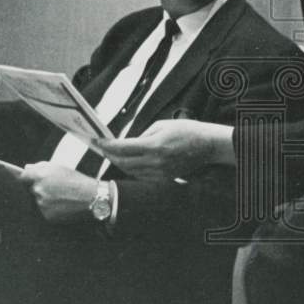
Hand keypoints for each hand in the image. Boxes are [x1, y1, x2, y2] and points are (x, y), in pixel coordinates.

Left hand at [19, 162, 98, 221]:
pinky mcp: (46, 215)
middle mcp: (38, 189)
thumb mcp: (60, 167)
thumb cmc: (77, 180)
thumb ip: (40, 166)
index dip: (25, 179)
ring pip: (37, 201)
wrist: (91, 197)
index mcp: (40, 174)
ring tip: (61, 197)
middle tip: (53, 189)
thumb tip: (26, 169)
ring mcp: (41, 203)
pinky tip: (62, 205)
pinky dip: (50, 209)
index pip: (22, 177)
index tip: (27, 181)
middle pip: (30, 190)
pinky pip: (43, 211)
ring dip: (44, 199)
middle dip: (37, 189)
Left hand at [95, 119, 234, 181]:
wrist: (207, 145)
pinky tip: (126, 162)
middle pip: (123, 162)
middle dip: (109, 155)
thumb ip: (142, 135)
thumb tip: (128, 143)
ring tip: (111, 155)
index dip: (107, 145)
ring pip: (130, 171)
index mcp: (154, 146)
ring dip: (118, 163)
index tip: (97, 141)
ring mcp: (160, 173)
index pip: (122, 148)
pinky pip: (141, 176)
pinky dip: (131, 169)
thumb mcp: (161, 125)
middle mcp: (155, 162)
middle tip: (101, 148)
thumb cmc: (186, 131)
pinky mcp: (164, 178)